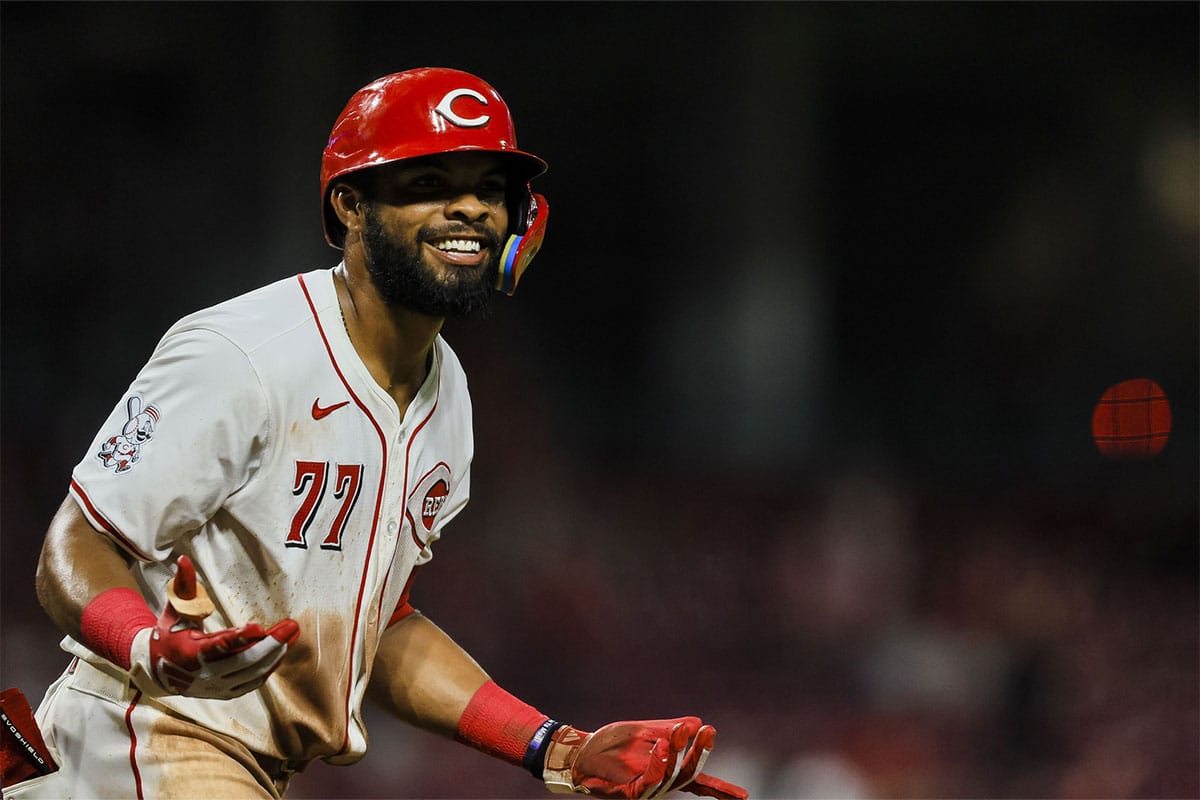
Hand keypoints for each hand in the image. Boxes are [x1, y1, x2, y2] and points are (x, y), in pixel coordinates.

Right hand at [129, 555, 299, 698]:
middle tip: (291, 625)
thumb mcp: (174, 609)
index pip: (217, 647)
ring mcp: (217, 686)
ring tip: (292, 632)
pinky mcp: (227, 692)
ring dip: (276, 653)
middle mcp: (204, 674)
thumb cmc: (170, 634)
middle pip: (243, 662)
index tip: (258, 627)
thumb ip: (182, 585)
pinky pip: (254, 681)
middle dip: (270, 643)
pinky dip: (270, 665)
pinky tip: (283, 648)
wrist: (159, 671)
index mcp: (189, 653)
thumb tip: (183, 559)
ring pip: (253, 673)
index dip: (238, 638)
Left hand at [543, 717, 747, 798]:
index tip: (744, 797)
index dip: (720, 790)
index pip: (698, 781)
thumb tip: (697, 722)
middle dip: (700, 753)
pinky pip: (648, 784)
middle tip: (708, 730)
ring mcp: (645, 791)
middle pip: (689, 776)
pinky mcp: (628, 793)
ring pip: (670, 779)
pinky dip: (657, 765)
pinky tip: (661, 747)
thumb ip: (669, 729)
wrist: (579, 751)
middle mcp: (660, 785)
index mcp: (667, 771)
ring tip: (678, 733)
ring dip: (677, 754)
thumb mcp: (644, 730)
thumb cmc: (610, 744)